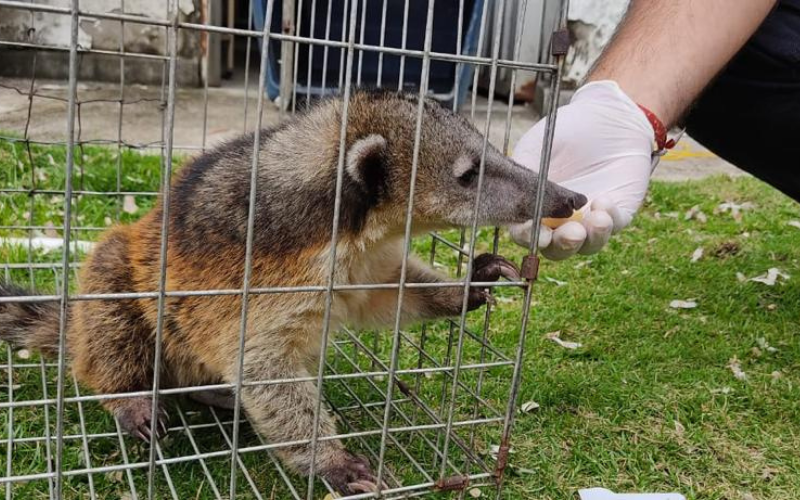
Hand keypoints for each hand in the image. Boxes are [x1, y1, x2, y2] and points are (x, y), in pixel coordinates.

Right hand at [508, 80, 654, 259]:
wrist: (605, 113)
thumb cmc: (565, 130)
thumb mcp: (536, 149)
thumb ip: (521, 175)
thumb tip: (504, 197)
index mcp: (535, 209)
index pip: (527, 233)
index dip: (529, 237)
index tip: (536, 232)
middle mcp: (560, 221)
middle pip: (557, 249)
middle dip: (563, 246)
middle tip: (570, 233)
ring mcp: (589, 219)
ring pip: (589, 245)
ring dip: (590, 239)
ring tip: (595, 220)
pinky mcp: (618, 211)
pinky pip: (616, 225)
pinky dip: (611, 219)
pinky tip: (604, 200)